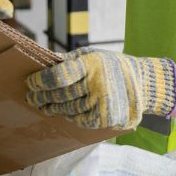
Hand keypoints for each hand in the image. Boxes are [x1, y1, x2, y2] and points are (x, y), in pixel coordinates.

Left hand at [25, 48, 175, 129]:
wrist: (145, 84)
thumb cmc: (114, 66)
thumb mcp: (95, 55)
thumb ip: (70, 61)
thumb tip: (43, 65)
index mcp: (92, 64)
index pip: (58, 76)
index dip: (40, 81)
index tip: (31, 83)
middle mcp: (96, 84)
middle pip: (59, 95)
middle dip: (41, 97)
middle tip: (31, 97)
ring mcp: (101, 103)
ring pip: (67, 109)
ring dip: (53, 108)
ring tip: (44, 105)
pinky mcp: (105, 118)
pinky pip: (79, 120)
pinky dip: (71, 116)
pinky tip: (66, 111)